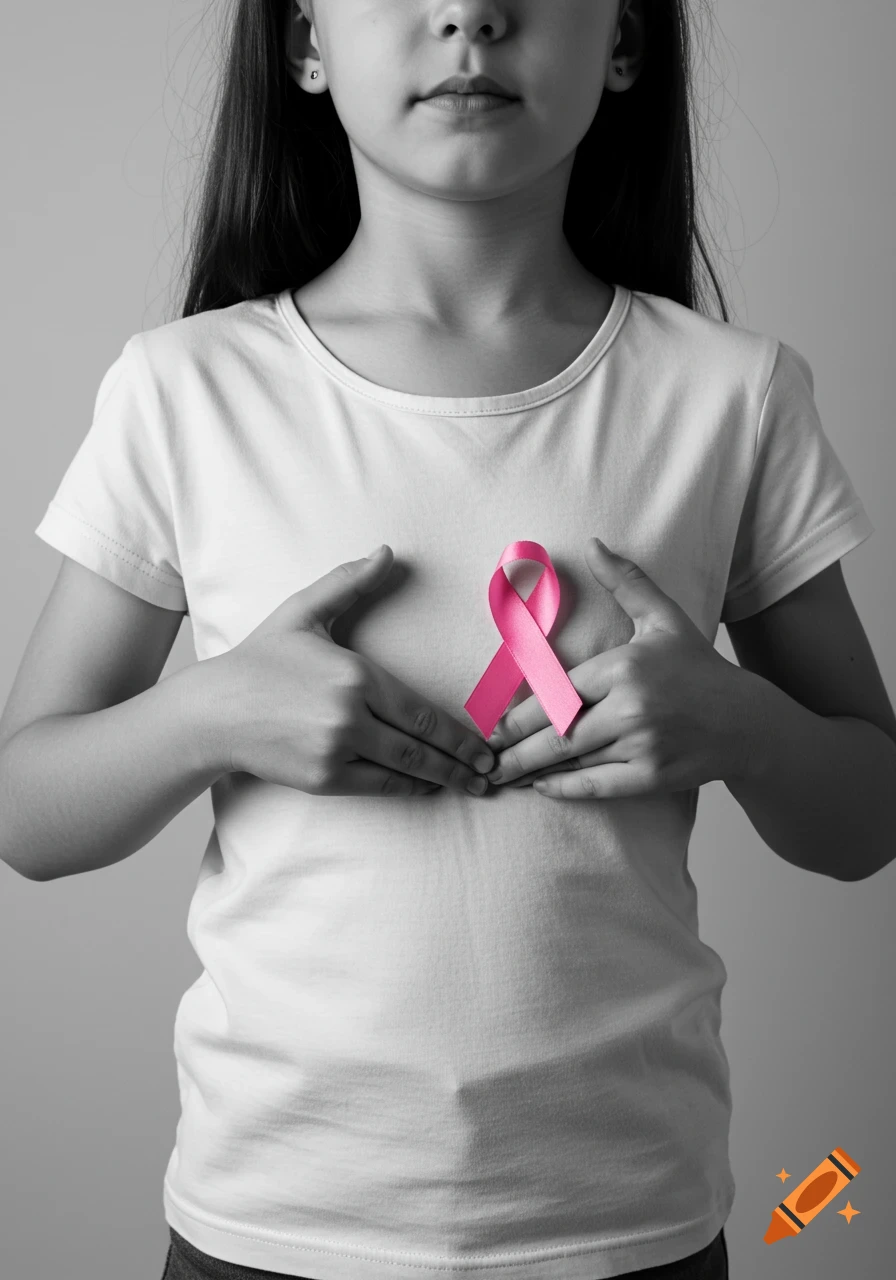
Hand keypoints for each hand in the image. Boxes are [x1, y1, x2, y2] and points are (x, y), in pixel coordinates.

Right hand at [206, 546, 494, 797]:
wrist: (213, 711)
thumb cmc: (260, 659)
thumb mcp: (303, 613)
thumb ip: (348, 583)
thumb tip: (387, 552)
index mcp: (355, 675)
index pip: (422, 710)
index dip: (459, 733)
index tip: (484, 744)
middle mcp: (350, 716)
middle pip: (421, 745)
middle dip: (461, 762)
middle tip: (491, 773)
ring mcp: (335, 750)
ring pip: (403, 769)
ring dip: (442, 780)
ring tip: (471, 787)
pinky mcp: (321, 778)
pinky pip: (376, 786)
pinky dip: (405, 788)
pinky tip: (425, 788)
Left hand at [485, 537, 753, 798]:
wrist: (746, 722)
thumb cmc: (698, 667)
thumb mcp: (663, 619)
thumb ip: (626, 582)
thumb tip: (593, 544)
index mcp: (624, 667)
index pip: (557, 693)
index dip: (519, 713)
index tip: (493, 724)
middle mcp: (631, 708)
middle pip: (557, 733)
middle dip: (515, 749)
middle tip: (485, 756)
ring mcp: (642, 745)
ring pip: (573, 761)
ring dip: (533, 771)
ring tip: (502, 775)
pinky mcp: (653, 777)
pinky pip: (598, 785)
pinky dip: (566, 789)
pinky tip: (543, 788)